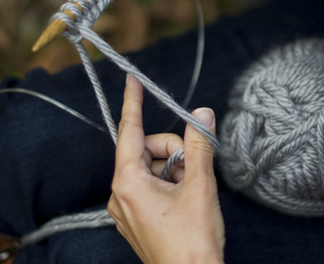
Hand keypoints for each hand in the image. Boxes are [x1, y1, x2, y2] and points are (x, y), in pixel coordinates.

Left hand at [108, 75, 224, 263]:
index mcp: (129, 183)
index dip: (133, 103)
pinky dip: (170, 182)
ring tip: (192, 190)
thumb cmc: (193, 242)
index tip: (132, 80)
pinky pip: (151, 185)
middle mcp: (121, 194)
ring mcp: (127, 208)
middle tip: (196, 169)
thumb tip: (202, 114)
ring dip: (175, 170)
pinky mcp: (136, 217)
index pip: (130, 131)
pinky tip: (185, 199)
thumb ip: (199, 145)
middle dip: (174, 151)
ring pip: (152, 168)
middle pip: (147, 150)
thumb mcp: (200, 186)